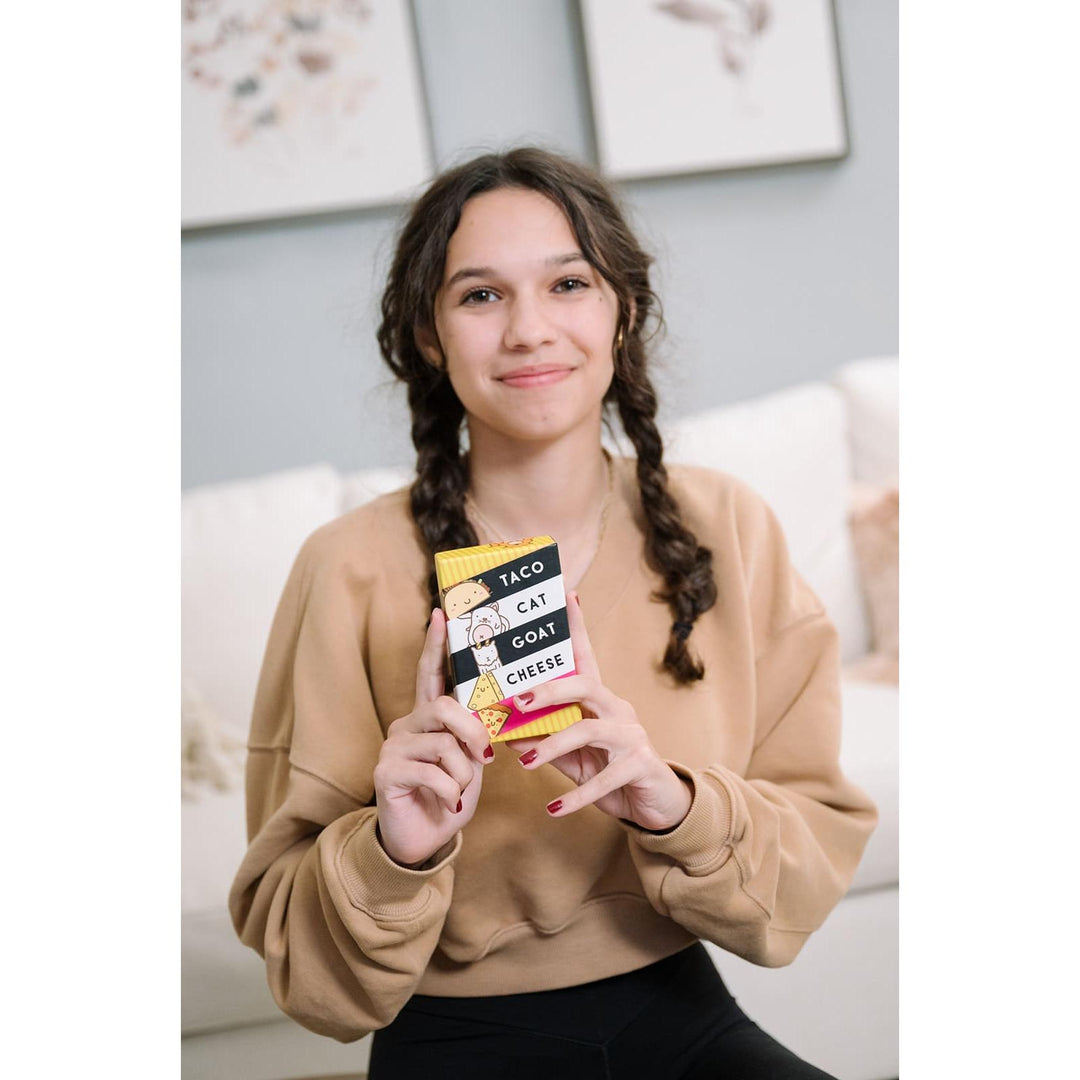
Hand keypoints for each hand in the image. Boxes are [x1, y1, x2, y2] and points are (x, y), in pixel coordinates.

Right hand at [374, 609, 493, 867]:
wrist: (424, 840)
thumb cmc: (450, 795)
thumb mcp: (471, 759)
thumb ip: (477, 732)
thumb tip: (499, 706)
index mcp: (428, 717)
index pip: (431, 673)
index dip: (436, 645)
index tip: (441, 613)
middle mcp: (406, 724)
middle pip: (445, 707)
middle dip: (473, 733)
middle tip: (484, 759)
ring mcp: (392, 747)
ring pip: (443, 743)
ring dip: (464, 772)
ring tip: (460, 791)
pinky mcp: (385, 772)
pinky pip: (432, 772)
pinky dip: (450, 792)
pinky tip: (448, 804)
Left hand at [506, 592, 692, 831]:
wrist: (655, 806)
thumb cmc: (608, 773)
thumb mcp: (571, 757)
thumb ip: (543, 740)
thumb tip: (501, 731)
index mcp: (599, 701)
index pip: (585, 657)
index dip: (576, 627)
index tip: (566, 595)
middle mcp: (617, 710)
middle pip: (585, 685)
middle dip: (549, 690)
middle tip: (518, 702)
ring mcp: (632, 736)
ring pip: (590, 730)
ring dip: (553, 745)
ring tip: (526, 763)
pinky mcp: (640, 765)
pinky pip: (604, 778)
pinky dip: (576, 796)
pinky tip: (553, 809)